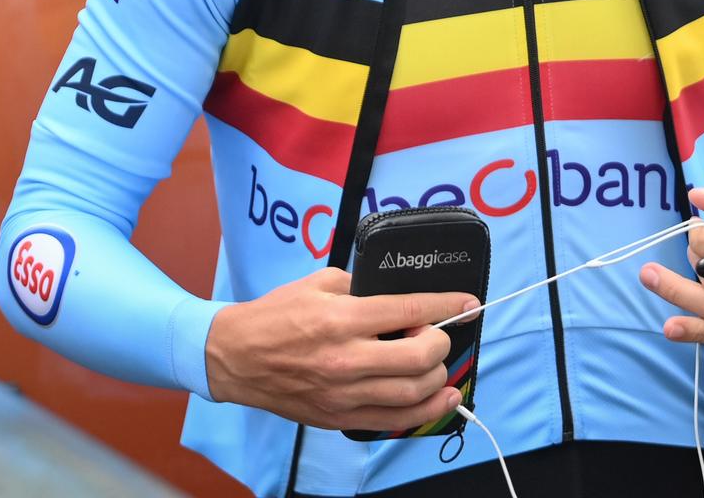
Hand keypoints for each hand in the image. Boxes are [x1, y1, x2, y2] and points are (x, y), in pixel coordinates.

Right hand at [205, 268, 478, 430]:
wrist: (235, 357)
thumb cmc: (275, 316)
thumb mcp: (318, 283)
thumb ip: (360, 286)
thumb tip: (397, 293)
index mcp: (341, 318)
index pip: (408, 310)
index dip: (447, 305)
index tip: (468, 303)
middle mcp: (346, 358)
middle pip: (418, 358)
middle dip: (440, 343)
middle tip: (438, 333)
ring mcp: (343, 393)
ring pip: (412, 393)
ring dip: (438, 378)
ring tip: (441, 365)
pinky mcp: (338, 416)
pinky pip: (392, 421)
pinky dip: (424, 412)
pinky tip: (441, 399)